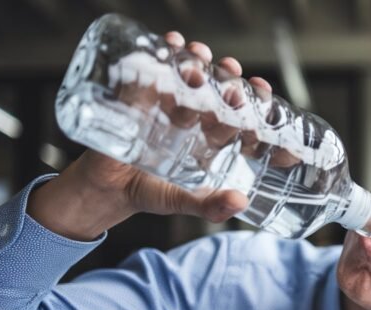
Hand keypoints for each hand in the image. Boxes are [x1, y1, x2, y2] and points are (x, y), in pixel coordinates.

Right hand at [29, 33, 274, 239]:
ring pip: (188, 76)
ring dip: (198, 61)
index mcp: (210, 140)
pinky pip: (153, 67)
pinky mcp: (140, 94)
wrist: (106, 188)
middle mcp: (193, 118)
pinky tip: (172, 43)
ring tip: (200, 57)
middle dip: (226, 78)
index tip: (263, 92)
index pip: (239, 119)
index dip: (254, 105)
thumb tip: (241, 202)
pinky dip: (162, 52)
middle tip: (230, 73)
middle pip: (216, 92)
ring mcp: (167, 104)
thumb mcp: (183, 201)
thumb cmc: (149, 193)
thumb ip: (210, 206)